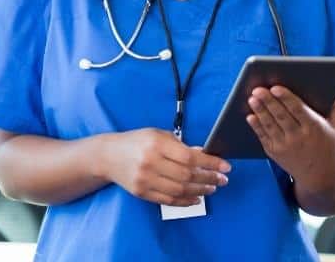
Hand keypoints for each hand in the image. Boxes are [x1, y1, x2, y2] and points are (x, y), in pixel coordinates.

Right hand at [103, 128, 230, 205]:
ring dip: (200, 191)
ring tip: (212, 188)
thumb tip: (204, 155)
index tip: (225, 167)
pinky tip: (196, 198)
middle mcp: (150, 162)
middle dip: (209, 179)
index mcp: (157, 144)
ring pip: (179, 190)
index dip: (210, 163)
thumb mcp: (160, 135)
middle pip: (187, 175)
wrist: (109, 156)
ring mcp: (145, 180)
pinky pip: (168, 200)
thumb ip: (181, 145)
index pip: (190, 157)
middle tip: (222, 180)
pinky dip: (185, 201)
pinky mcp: (141, 193)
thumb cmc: (137, 141)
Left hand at [246, 87, 334, 190]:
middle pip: (280, 115)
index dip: (285, 97)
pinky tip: (251, 116)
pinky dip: (256, 127)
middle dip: (268, 101)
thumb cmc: (334, 147)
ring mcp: (285, 147)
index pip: (297, 109)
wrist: (324, 179)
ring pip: (269, 125)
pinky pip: (264, 137)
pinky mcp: (276, 154)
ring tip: (252, 99)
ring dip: (259, 111)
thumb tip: (329, 87)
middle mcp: (298, 138)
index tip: (275, 87)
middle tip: (257, 89)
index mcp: (315, 128)